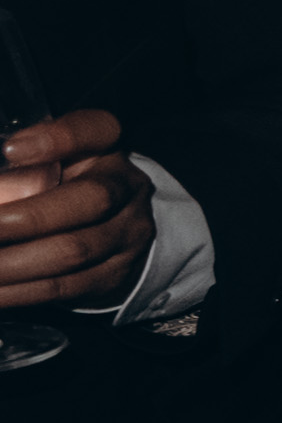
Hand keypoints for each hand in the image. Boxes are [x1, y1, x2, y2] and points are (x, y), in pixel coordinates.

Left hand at [0, 111, 151, 311]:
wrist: (112, 226)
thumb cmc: (62, 183)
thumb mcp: (49, 159)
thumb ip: (20, 169)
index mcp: (105, 146)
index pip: (95, 130)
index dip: (58, 139)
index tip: (9, 149)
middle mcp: (126, 186)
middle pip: (89, 200)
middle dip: (23, 219)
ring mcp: (128, 233)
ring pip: (74, 251)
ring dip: (12, 264)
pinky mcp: (115, 274)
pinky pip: (67, 286)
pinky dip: (20, 292)